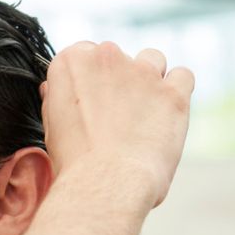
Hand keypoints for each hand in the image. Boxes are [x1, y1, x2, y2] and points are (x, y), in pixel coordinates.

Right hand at [42, 42, 193, 207]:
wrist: (105, 181)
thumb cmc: (74, 160)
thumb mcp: (51, 124)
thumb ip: (57, 97)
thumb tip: (55, 89)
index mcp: (72, 61)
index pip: (83, 53)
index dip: (88, 77)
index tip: (90, 97)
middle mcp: (106, 57)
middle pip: (116, 56)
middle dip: (116, 78)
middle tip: (114, 112)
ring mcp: (142, 72)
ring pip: (152, 59)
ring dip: (148, 77)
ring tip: (143, 109)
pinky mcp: (172, 92)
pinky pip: (182, 75)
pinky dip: (177, 89)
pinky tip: (167, 110)